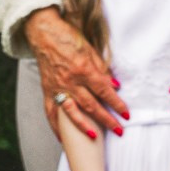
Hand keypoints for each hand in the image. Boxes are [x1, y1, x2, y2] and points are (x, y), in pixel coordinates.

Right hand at [26, 7, 128, 137]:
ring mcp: (57, 87)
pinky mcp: (47, 90)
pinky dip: (57, 126)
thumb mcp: (90, 49)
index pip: (104, 91)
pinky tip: (63, 137)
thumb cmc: (67, 37)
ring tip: (95, 137)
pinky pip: (52, 112)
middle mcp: (70, 81)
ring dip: (84, 126)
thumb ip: (101, 69)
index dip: (116, 104)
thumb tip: (114, 85)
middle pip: (91, 105)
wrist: (43, 33)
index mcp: (83, 69)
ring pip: (72, 112)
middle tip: (119, 130)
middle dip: (107, 119)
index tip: (126, 114)